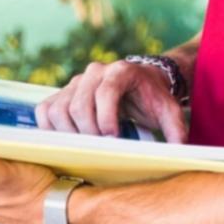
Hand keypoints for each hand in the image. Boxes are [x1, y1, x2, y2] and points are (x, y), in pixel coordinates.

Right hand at [36, 59, 187, 143]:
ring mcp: (76, 82)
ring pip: (58, 109)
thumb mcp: (169, 111)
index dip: (106, 118)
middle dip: (88, 132)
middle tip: (100, 148)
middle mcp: (95, 72)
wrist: (140, 83)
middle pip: (78, 105)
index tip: (113, 139)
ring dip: (68, 133)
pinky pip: (45, 110)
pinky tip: (67, 141)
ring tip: (86, 147)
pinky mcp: (62, 93)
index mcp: (121, 71)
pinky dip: (50, 129)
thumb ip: (176, 129)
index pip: (106, 93)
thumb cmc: (153, 99)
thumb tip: (179, 152)